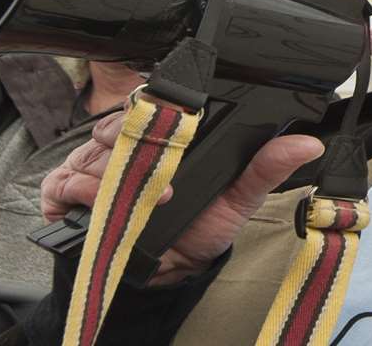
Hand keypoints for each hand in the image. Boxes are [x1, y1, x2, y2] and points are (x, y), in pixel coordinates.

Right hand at [41, 109, 323, 285]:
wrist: (166, 274)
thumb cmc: (200, 228)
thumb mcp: (238, 197)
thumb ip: (267, 167)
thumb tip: (307, 143)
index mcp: (165, 134)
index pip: (156, 98)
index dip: (162, 97)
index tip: (180, 109)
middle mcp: (127, 142)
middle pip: (123, 117)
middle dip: (144, 133)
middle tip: (169, 156)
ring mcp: (94, 165)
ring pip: (96, 145)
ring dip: (122, 165)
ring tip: (155, 193)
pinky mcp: (67, 192)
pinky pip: (65, 181)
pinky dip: (86, 189)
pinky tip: (107, 201)